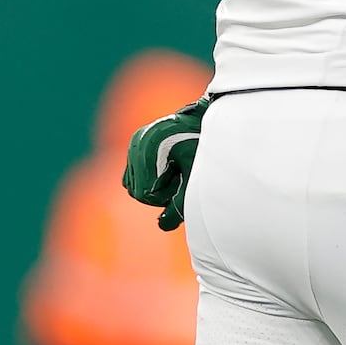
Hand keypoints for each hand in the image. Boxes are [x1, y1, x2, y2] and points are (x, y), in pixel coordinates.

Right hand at [122, 96, 208, 230]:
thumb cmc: (206, 145)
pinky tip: (169, 168)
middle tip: (182, 176)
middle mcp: (138, 142)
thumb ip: (181, 204)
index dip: (167, 195)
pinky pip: (133, 175)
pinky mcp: (138, 142)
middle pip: (137, 192)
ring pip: (133, 185)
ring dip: (154, 185)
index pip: (146, 195)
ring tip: (178, 171)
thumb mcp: (196, 175)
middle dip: (161, 191)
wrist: (211, 119)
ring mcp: (136, 141)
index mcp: (150, 147)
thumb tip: (163, 226)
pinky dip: (149, 178)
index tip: (183, 181)